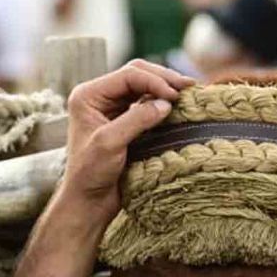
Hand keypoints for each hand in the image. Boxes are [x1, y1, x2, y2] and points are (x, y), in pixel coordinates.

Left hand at [56, 59, 193, 225]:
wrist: (88, 202)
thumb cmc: (90, 174)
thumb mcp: (110, 143)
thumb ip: (137, 119)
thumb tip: (166, 103)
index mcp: (87, 96)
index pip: (127, 75)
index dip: (154, 81)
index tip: (175, 95)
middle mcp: (98, 97)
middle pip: (136, 74)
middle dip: (163, 79)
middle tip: (189, 86)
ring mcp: (111, 109)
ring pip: (143, 86)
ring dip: (164, 88)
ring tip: (188, 93)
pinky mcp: (123, 122)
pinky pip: (146, 103)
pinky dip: (162, 102)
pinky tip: (176, 107)